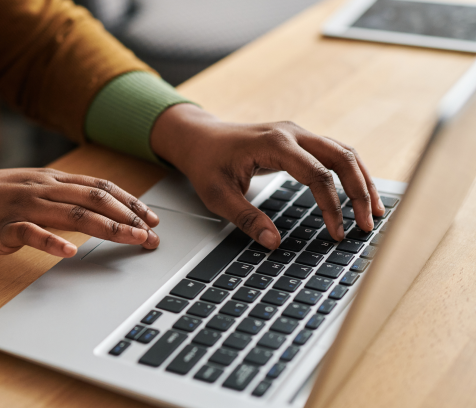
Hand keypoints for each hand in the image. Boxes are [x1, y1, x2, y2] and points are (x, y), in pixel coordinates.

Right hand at [0, 168, 159, 256]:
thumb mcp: (30, 188)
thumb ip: (60, 195)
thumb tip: (96, 207)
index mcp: (51, 179)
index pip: (100, 186)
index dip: (129, 202)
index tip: (151, 217)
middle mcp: (43, 188)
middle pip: (95, 198)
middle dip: (129, 216)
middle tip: (152, 234)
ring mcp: (24, 205)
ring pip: (73, 213)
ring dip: (107, 228)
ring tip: (131, 239)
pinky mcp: (4, 226)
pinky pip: (32, 233)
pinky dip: (52, 242)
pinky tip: (70, 252)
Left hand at [150, 104, 384, 248]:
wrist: (198, 137)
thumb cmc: (206, 163)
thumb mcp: (217, 195)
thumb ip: (245, 218)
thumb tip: (273, 243)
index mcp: (274, 144)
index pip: (316, 175)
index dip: (331, 205)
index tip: (336, 232)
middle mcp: (292, 133)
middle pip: (341, 158)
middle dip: (360, 192)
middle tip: (367, 224)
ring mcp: (298, 134)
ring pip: (344, 153)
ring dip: (362, 181)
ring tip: (375, 212)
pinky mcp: (299, 140)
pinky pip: (334, 153)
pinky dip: (350, 173)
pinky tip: (359, 194)